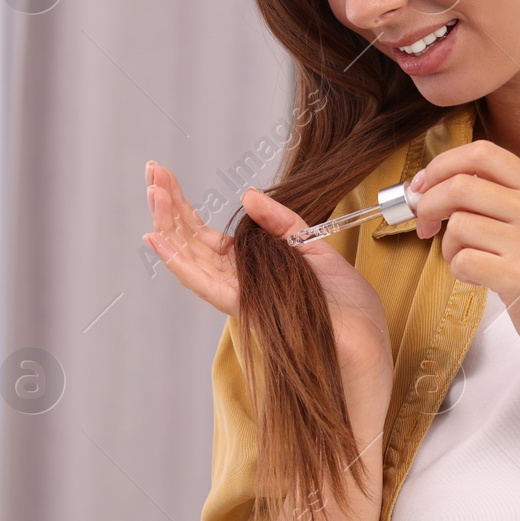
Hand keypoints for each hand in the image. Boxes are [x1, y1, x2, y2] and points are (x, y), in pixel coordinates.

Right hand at [142, 161, 393, 397]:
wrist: (369, 349)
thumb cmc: (349, 310)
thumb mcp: (317, 250)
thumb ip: (282, 224)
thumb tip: (248, 195)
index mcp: (253, 267)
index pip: (207, 235)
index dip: (184, 205)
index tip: (164, 174)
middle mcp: (239, 284)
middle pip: (192, 242)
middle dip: (170, 206)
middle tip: (150, 172)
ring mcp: (241, 298)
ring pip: (192, 259)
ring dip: (169, 224)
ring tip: (152, 191)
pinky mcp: (249, 311)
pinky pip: (208, 286)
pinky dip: (181, 262)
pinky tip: (160, 240)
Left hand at [408, 141, 519, 365]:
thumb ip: (498, 200)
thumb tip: (433, 186)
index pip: (482, 152)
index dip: (442, 164)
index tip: (422, 185)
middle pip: (460, 186)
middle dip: (427, 205)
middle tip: (424, 225)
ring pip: (458, 225)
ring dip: (448, 247)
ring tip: (466, 260)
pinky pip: (464, 261)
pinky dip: (459, 271)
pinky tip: (478, 278)